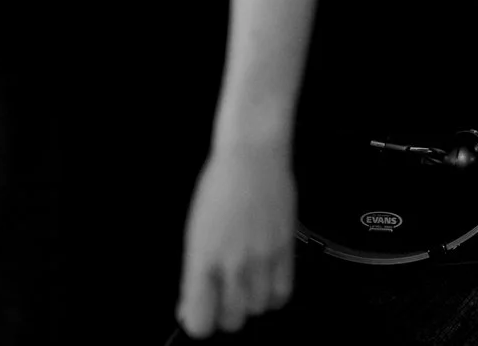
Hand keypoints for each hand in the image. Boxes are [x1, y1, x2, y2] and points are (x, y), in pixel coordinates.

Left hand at [175, 140, 295, 336]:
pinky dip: (273, 295)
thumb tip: (192, 306)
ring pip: (258, 309)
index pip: (199, 321)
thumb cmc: (218, 187)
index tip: (200, 311)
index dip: (199, 322)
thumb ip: (195, 274)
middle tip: (223, 296)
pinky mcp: (285, 248)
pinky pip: (282, 292)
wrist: (252, 156)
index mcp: (201, 259)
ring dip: (250, 303)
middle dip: (224, 315)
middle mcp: (231, 264)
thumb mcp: (195, 232)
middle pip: (231, 320)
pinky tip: (266, 280)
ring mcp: (261, 257)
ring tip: (246, 283)